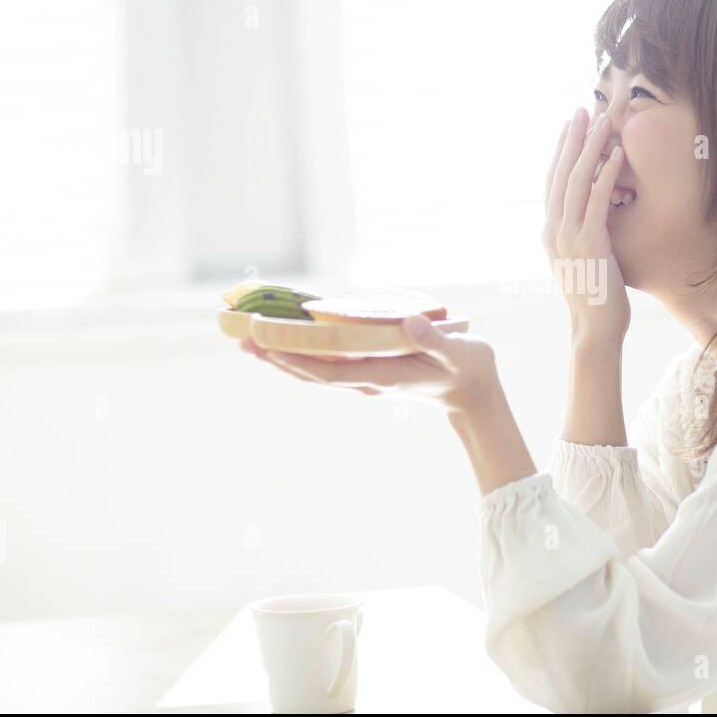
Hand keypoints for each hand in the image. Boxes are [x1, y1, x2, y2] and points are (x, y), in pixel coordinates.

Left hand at [238, 315, 499, 415]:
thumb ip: (434, 338)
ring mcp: (367, 377)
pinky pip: (329, 364)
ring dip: (283, 357)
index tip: (268, 343)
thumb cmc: (468, 369)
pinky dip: (304, 354)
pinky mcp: (370, 371)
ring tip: (252, 342)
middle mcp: (368, 379)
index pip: (329, 369)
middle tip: (241, 339)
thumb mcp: (458, 351)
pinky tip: (291, 343)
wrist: (475, 394)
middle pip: (312, 371)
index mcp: (383, 374)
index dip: (296, 357)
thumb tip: (409, 321)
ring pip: (316, 369)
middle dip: (276, 356)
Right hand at [542, 108, 630, 345]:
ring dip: (590, 148)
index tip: (569, 126)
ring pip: (576, 182)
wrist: (594, 329)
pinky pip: (597, 201)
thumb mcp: (581, 261)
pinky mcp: (589, 244)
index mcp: (549, 234)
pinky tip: (617, 154)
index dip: (560, 152)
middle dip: (572, 139)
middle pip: (560, 174)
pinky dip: (606, 174)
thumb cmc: (595, 297)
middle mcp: (552, 231)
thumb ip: (580, 235)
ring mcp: (568, 238)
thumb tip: (591, 216)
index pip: (551, 183)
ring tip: (602, 122)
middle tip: (581, 110)